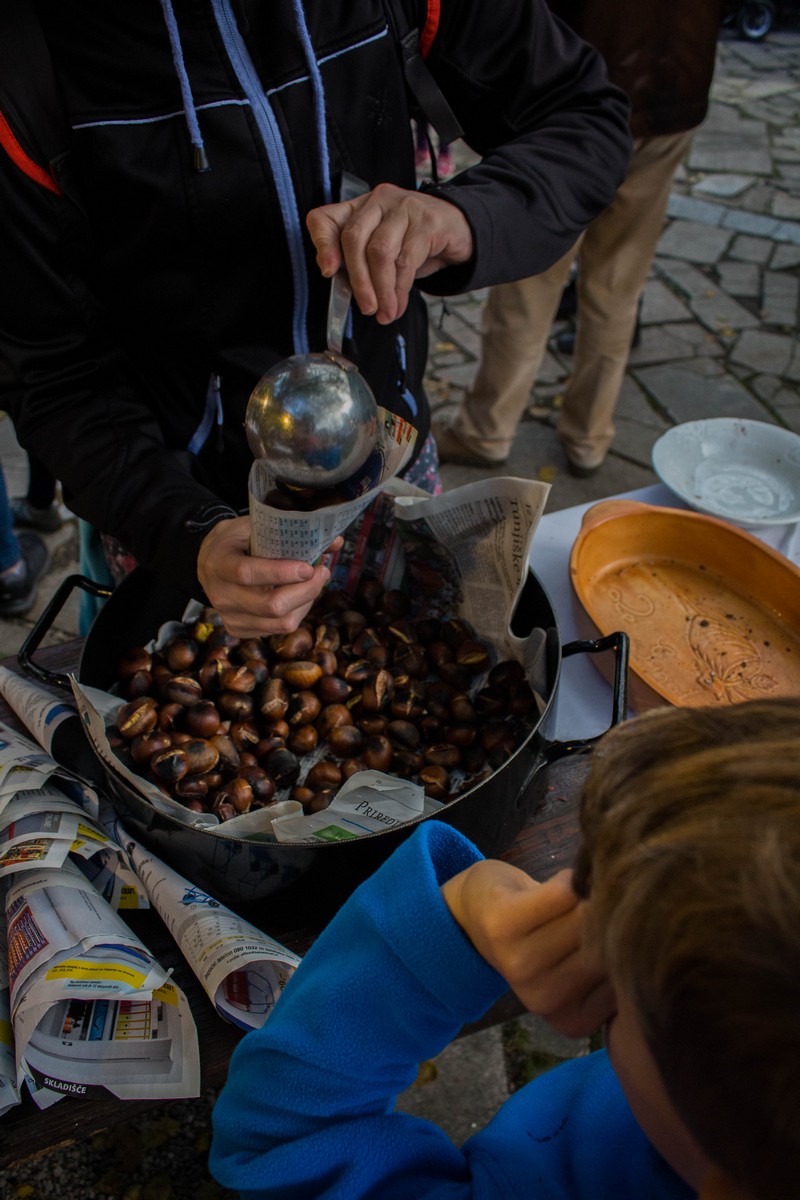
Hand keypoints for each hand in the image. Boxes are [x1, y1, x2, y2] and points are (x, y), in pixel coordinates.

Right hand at [197, 516, 340, 636]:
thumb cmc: (236, 540)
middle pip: (271, 606)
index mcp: (219, 563)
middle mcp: (220, 595)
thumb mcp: (254, 526)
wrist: (208, 562)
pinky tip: (300, 596)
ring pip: (281, 622)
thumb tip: (334, 541)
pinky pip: (279, 629)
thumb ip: (289, 530)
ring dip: (307, 602)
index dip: (281, 572)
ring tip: (315, 582)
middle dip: (306, 590)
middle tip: (322, 571)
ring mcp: (229, 617)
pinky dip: (297, 612)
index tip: (308, 567)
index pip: (248, 573)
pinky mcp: (239, 630)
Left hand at [306, 183, 472, 324]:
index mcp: (359, 208)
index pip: (326, 218)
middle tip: (366, 309)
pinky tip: (399, 305)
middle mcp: (378, 201)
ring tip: (385, 313)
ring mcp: (403, 206)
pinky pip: (407, 260)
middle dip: (358, 281)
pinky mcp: (427, 220)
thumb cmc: (414, 244)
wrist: (459, 232)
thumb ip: (357, 263)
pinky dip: (400, 289)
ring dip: (382, 290)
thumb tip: (337, 282)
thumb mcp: (381, 252)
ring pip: (381, 252)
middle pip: (354, 239)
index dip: (322, 244)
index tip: (328, 272)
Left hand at [441, 862, 614, 1037]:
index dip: (630, 945)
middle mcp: (546, 1002)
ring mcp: (521, 967)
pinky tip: (560, 883)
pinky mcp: (503, 926)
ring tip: (575, 898)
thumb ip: (618, 963)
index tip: (615, 933)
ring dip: (589, 896)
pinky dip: (570, 879)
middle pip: (609, 946)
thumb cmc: (547, 937)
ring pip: (588, 918)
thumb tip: (657, 936)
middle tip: (595, 906)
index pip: (629, 979)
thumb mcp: (589, 967)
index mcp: (575, 1020)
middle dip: (610, 917)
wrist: (480, 912)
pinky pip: (564, 893)